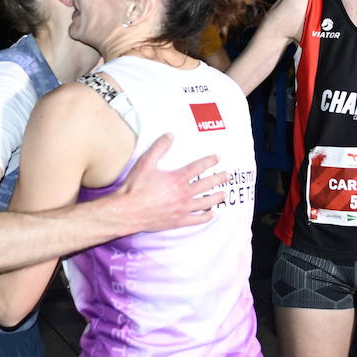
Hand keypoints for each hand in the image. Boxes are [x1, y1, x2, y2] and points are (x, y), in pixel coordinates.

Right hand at [113, 134, 227, 233]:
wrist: (128, 211)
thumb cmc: (135, 187)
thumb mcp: (146, 163)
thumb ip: (159, 148)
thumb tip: (170, 135)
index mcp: (178, 179)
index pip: (198, 167)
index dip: (209, 161)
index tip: (218, 158)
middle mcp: (184, 194)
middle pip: (207, 185)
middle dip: (219, 179)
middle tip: (228, 175)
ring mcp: (182, 209)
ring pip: (206, 203)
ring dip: (217, 197)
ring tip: (224, 194)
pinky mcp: (178, 221)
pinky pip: (197, 219)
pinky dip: (206, 217)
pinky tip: (212, 214)